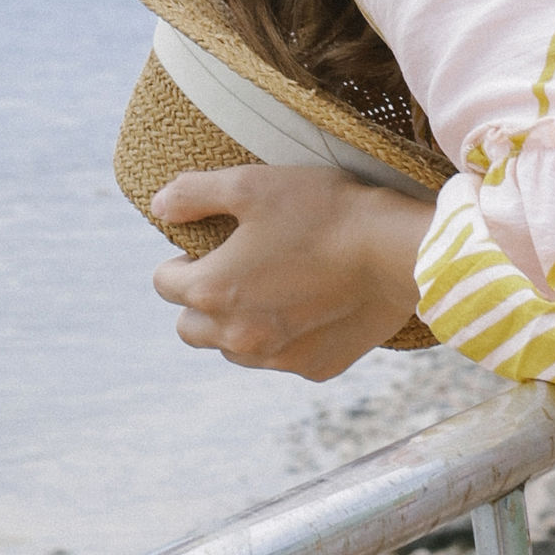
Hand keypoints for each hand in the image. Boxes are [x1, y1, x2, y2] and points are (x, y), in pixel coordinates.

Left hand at [148, 164, 436, 381]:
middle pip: (190, 327)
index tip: (206, 246)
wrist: (396, 252)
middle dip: (199, 300)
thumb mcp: (251, 185)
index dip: (180, 260)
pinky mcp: (314, 369)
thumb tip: (158, 205)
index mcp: (213, 290)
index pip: (164, 284)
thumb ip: (194, 193)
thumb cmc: (321, 212)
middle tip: (232, 269)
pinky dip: (283, 338)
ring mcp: (277, 359)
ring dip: (237, 324)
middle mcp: (237, 336)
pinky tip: (308, 305)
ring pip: (232, 349)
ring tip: (269, 287)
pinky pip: (280, 359)